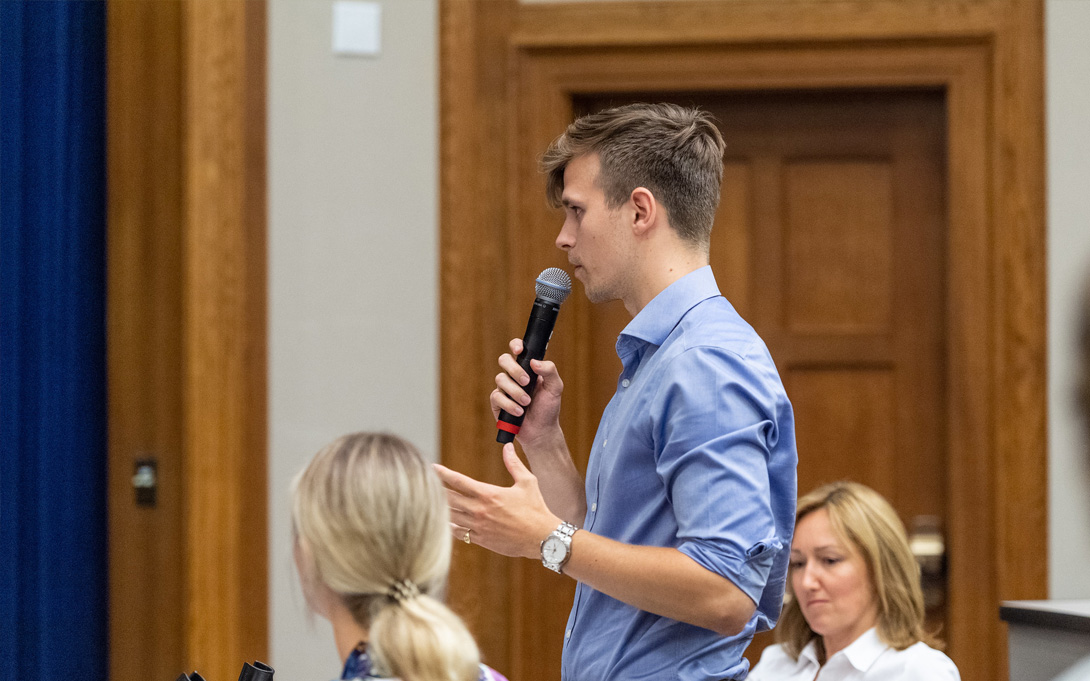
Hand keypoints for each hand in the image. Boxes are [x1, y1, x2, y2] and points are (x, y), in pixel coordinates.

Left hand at [434, 443, 559, 558]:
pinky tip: (445, 521)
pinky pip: (458, 533)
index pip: (459, 481)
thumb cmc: (536, 508)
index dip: (443, 474)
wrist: (542, 538)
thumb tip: (508, 446)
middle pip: (449, 498)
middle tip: (425, 483)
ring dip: (440, 508)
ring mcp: (478, 527)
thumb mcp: (527, 482)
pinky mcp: (481, 540)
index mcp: (488, 494)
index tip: (432, 467)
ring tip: (430, 501)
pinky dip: (450, 525)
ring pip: (451, 516)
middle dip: (437, 490)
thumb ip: (514, 464)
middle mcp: (480, 510)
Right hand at [491, 338, 563, 447]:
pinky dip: (509, 404)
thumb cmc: (548, 408)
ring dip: (515, 391)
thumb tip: (534, 361)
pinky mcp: (497, 402)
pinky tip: (519, 412)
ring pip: (500, 379)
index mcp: (527, 368)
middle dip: (514, 369)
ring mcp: (504, 388)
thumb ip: (549, 370)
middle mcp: (513, 375)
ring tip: (527, 402)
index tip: (519, 350)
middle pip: (504, 360)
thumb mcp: (555, 387)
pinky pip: (496, 396)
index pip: (517, 350)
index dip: (515, 345)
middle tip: (526, 382)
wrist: (541, 431)